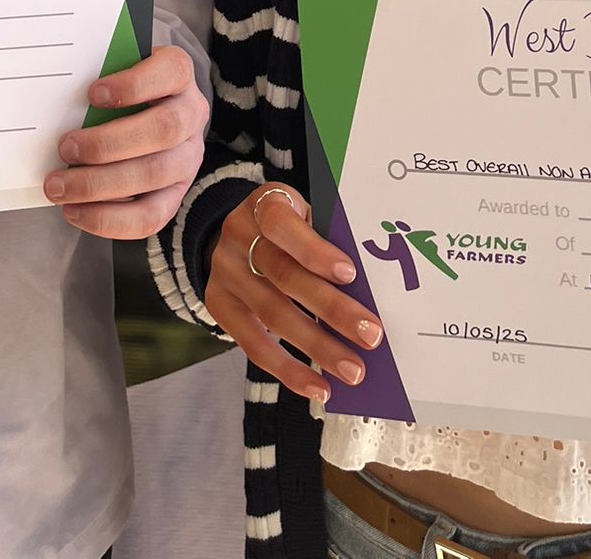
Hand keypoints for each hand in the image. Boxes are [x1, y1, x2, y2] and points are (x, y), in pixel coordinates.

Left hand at [42, 45, 207, 238]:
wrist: (147, 114)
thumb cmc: (121, 89)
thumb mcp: (116, 72)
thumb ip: (97, 80)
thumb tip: (57, 102)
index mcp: (178, 74)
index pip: (172, 70)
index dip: (133, 85)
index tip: (91, 93)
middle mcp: (191, 115)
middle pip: (163, 129)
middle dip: (107, 143)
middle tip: (64, 149)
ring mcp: (188, 157)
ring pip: (154, 175)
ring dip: (99, 185)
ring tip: (60, 187)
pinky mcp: (176, 194)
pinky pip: (150, 216)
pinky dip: (108, 219)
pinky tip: (75, 211)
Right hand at [204, 181, 383, 401]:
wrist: (235, 233)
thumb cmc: (287, 226)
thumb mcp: (302, 214)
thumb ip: (326, 239)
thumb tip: (372, 286)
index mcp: (264, 204)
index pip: (283, 224)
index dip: (315, 250)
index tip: (350, 274)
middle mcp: (238, 236)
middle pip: (285, 275)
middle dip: (332, 309)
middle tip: (372, 335)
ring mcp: (225, 272)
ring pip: (273, 314)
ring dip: (317, 346)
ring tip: (353, 370)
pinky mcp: (219, 306)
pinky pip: (253, 344)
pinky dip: (289, 370)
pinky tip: (318, 386)